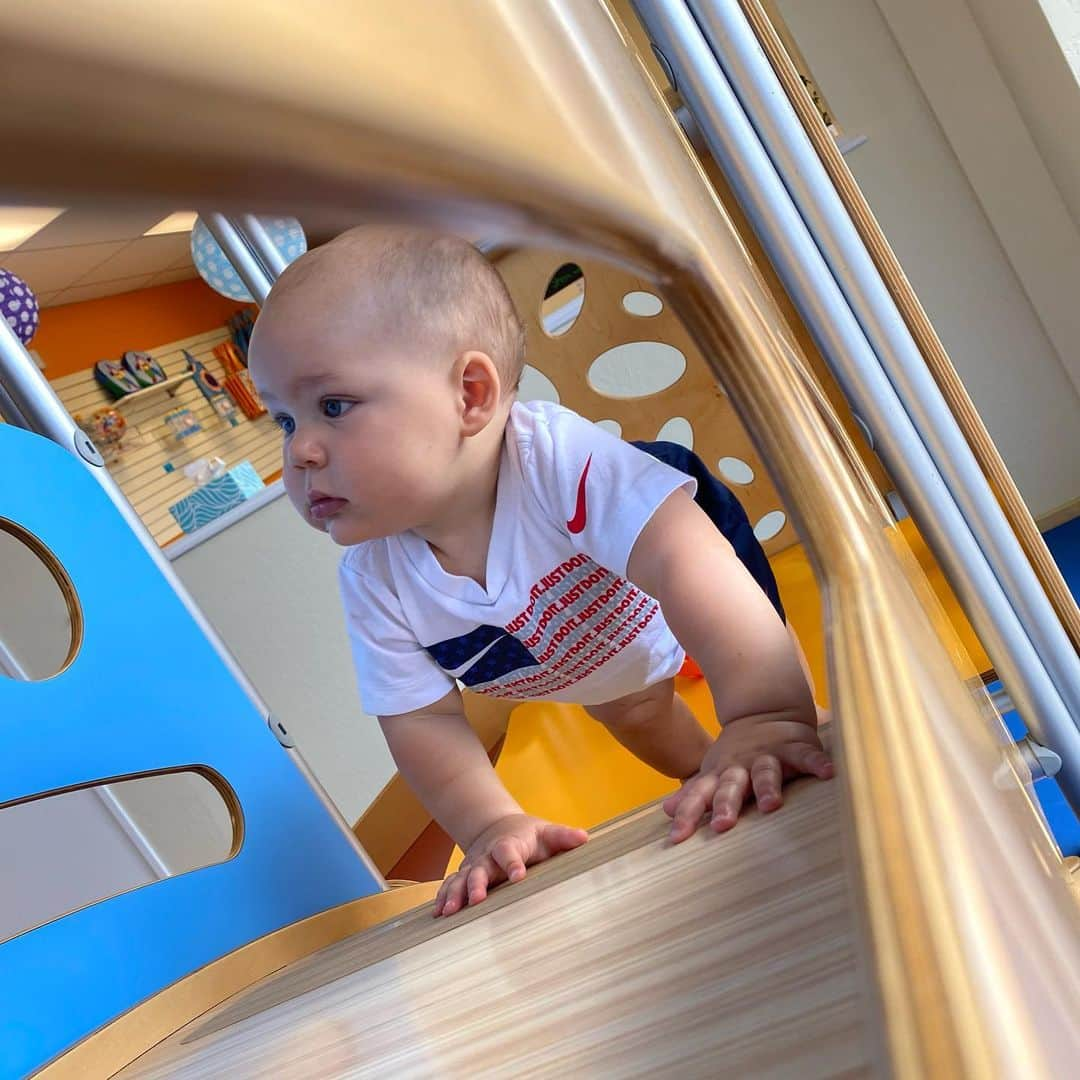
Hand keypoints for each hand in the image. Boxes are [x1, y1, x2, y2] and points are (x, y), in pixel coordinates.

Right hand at [434, 813, 588, 917]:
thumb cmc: (528, 835)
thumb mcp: (546, 832)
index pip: (510, 852)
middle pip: (479, 868)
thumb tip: (584, 838)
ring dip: (455, 894)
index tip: (518, 876)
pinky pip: (450, 886)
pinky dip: (443, 899)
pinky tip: (438, 915)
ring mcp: (473, 866)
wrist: (497, 827)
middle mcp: (487, 856)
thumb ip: (563, 837)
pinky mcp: (463, 876)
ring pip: (461, 880)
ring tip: (450, 912)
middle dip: (476, 884)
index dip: (513, 863)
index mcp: (509, 844)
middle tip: (477, 899)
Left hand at [663, 717, 832, 841]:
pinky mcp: (795, 748)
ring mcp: (768, 756)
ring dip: (767, 787)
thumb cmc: (737, 756)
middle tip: (722, 825)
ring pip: (766, 773)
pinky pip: (807, 756)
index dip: (688, 814)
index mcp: (720, 775)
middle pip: (730, 787)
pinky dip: (816, 763)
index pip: (699, 796)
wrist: (764, 712)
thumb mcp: (713, 771)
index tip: (677, 837)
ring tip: (771, 806)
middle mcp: (741, 767)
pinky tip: (827, 773)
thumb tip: (667, 812)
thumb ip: (694, 793)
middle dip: (726, 805)